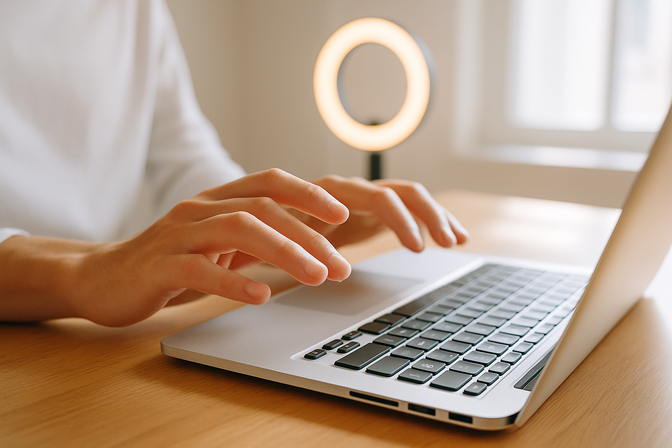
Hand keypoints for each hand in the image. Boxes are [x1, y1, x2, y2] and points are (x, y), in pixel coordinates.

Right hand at [73, 169, 354, 325]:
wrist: (103, 279)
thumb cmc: (170, 262)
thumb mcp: (217, 244)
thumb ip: (254, 238)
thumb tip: (308, 243)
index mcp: (217, 199)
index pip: (269, 182)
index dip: (308, 193)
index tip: (342, 214)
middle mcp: (199, 208)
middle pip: (262, 209)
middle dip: (308, 236)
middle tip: (339, 266)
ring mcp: (178, 234)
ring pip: (238, 230)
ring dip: (284, 253)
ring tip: (316, 277)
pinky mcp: (159, 265)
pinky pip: (200, 269)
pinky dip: (234, 283)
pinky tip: (261, 297)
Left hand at [291, 175, 468, 251]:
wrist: (272, 222)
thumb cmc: (274, 229)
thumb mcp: (284, 237)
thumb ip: (302, 246)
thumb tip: (326, 267)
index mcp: (333, 191)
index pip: (377, 198)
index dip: (400, 220)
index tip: (416, 246)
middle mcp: (355, 189)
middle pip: (403, 192)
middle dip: (428, 216)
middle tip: (446, 244)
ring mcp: (368, 198)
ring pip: (413, 199)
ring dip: (438, 218)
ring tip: (458, 241)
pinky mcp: (377, 211)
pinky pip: (412, 211)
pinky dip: (434, 223)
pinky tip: (455, 238)